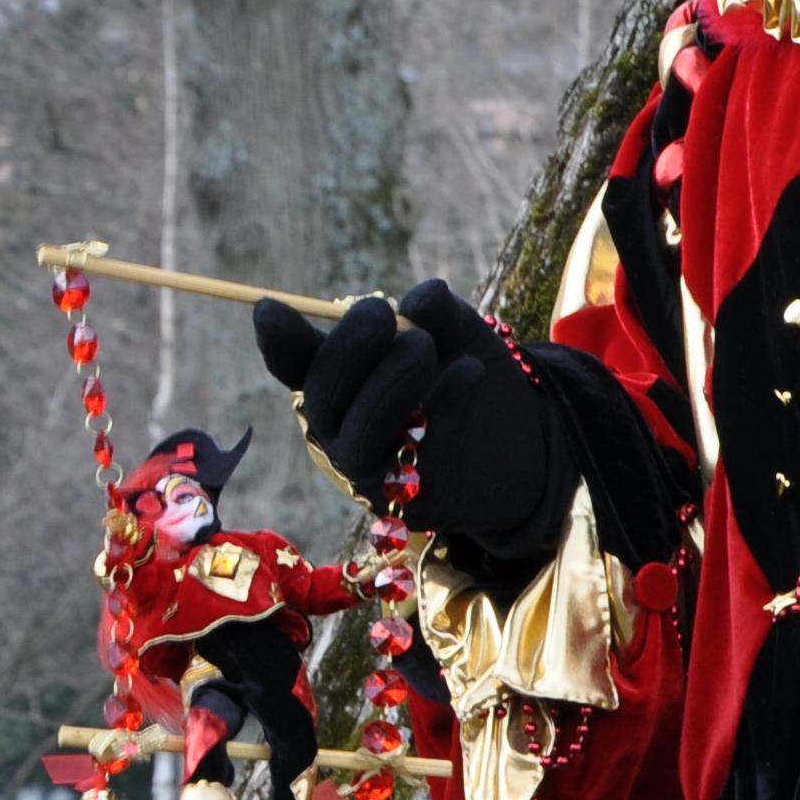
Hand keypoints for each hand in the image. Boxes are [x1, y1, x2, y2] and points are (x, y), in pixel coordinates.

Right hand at [256, 280, 577, 573]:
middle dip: (345, 352)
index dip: (279, 342)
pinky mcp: (416, 500)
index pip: (296, 367)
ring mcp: (375, 471)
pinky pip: (417, 461)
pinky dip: (442, 413)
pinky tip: (470, 372)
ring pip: (357, 438)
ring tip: (425, 344)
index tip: (269, 307)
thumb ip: (436, 313)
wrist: (529, 432)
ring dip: (387, 385)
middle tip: (380, 313)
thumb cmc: (472, 372)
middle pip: (321, 400)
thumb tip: (420, 298)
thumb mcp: (459, 332)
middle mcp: (344, 429)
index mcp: (342, 382)